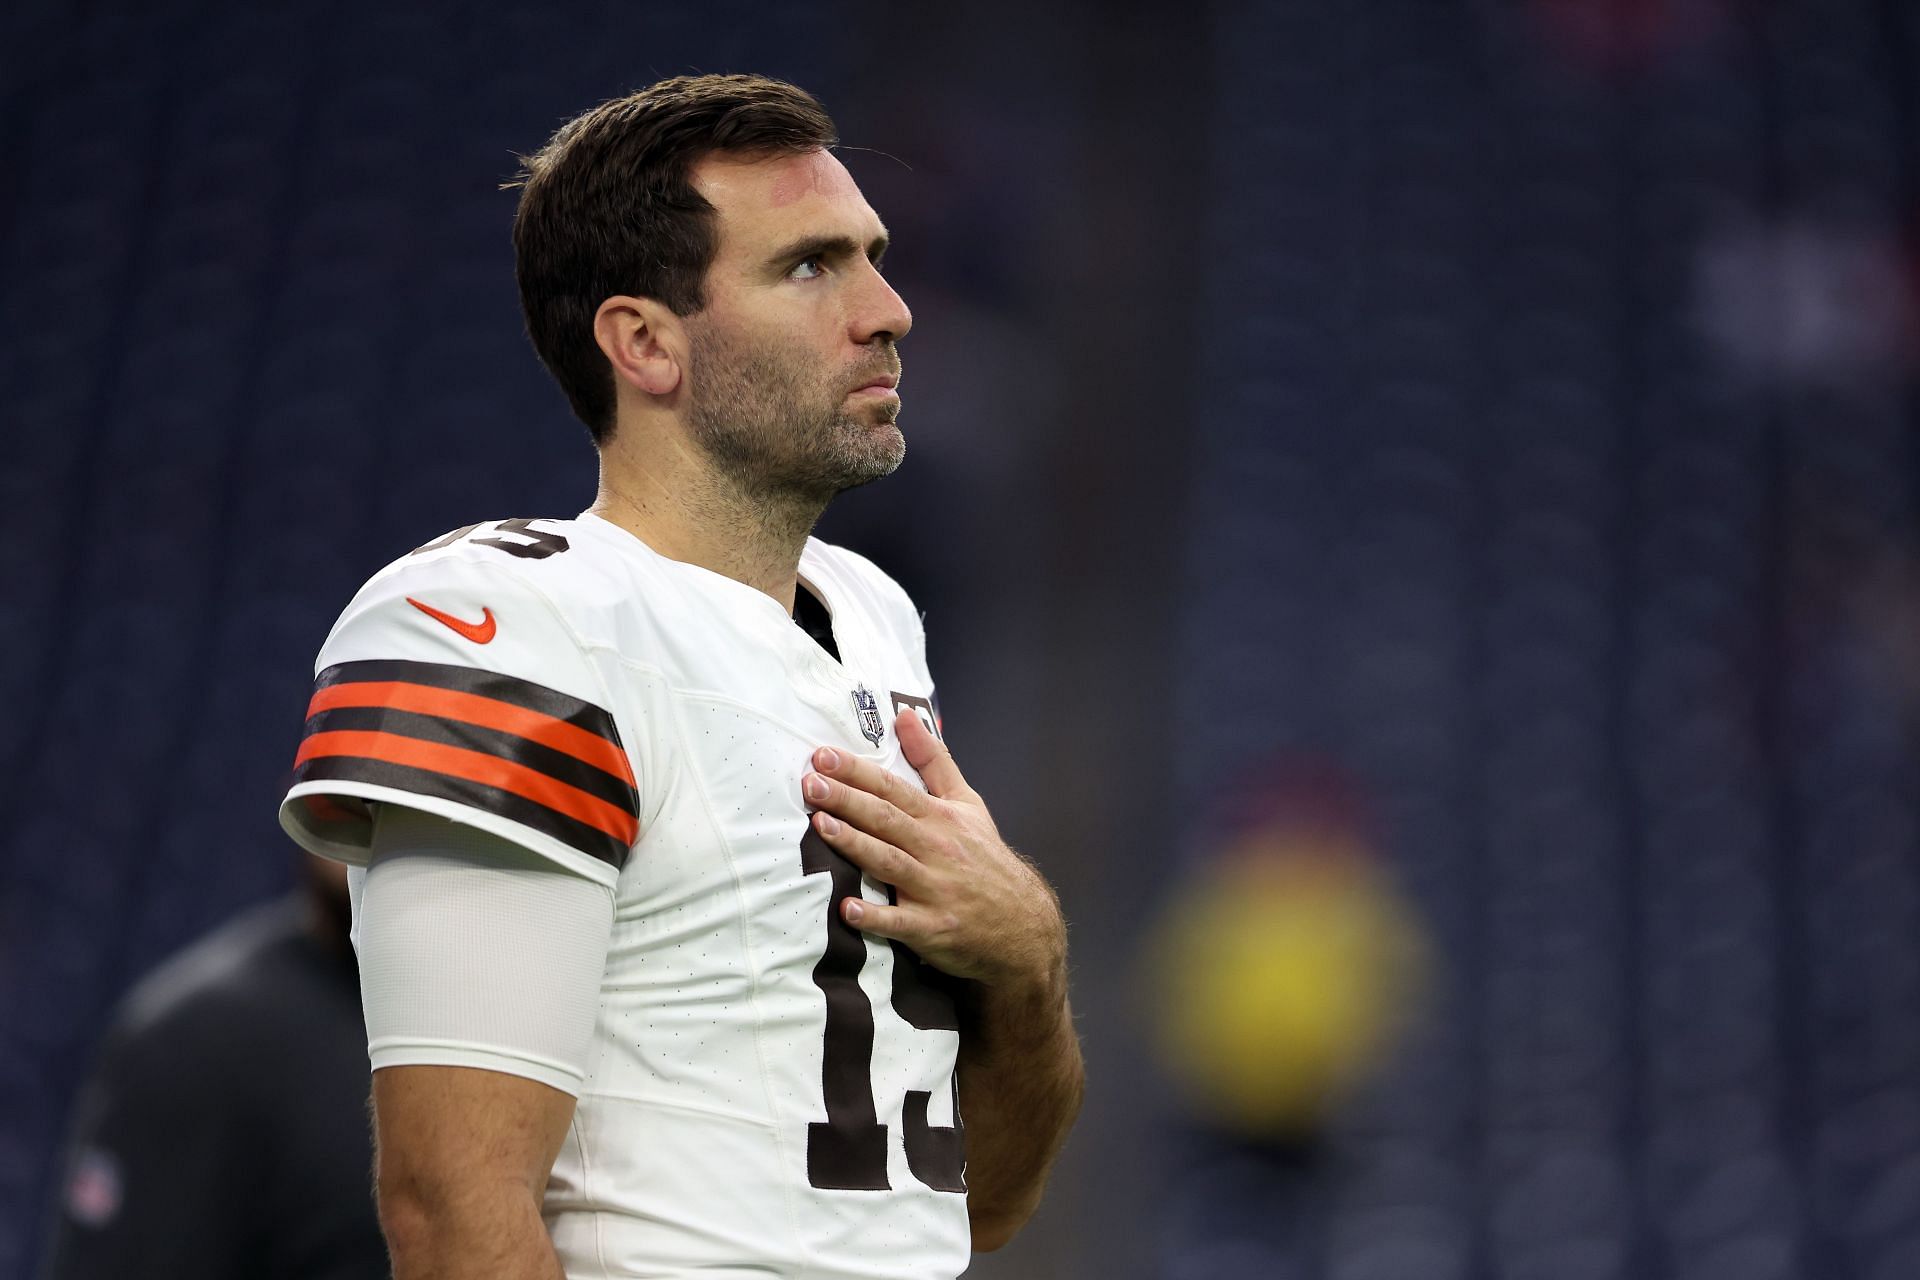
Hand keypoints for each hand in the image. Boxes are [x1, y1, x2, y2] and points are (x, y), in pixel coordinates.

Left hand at [802, 709, 1065, 995]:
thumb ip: (933, 761)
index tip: (823, 757)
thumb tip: (906, 715)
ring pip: (889, 862)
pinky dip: (875, 916)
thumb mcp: (966, 804)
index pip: (893, 788)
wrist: (1021, 921)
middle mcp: (936, 849)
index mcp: (940, 818)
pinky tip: (848, 909)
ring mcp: (934, 889)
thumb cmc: (984, 858)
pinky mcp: (932, 927)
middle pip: (886, 819)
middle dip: (847, 800)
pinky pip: (900, 921)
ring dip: (855, 844)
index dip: (857, 772)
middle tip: (811, 783)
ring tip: (821, 826)